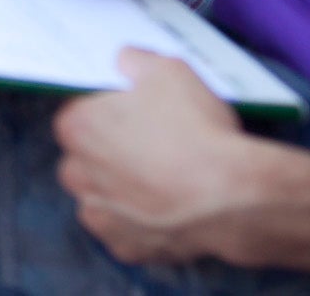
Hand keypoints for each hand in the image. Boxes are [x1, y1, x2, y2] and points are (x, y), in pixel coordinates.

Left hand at [54, 51, 263, 266]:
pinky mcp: (126, 248)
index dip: (106, 109)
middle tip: (149, 143)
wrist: (232, 196)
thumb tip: (124, 61)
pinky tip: (165, 208)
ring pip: (99, 197)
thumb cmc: (196, 130)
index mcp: (78, 128)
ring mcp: (101, 216)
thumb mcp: (168, 70)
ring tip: (160, 178)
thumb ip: (135, 61)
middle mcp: (78, 175)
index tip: (133, 111)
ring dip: (119, 189)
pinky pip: (124, 231)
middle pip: (83, 156)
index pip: (77, 112)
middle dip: (106, 150)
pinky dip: (139, 222)